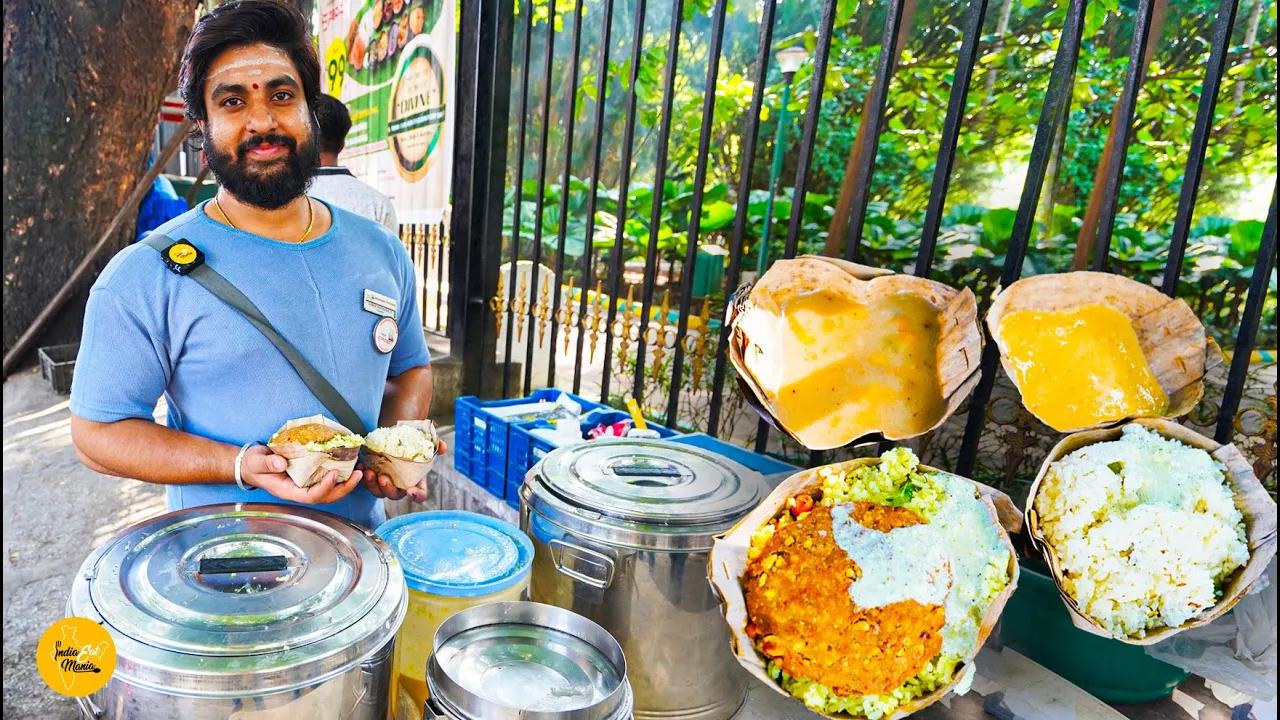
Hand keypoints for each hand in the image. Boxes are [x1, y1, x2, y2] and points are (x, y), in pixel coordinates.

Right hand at [239, 445, 362, 503]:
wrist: (252, 464)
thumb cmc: (255, 464)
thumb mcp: (257, 462)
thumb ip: (268, 463)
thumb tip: (281, 463)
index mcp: (289, 491)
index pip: (311, 496)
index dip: (325, 487)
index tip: (335, 474)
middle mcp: (300, 491)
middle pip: (326, 497)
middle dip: (344, 488)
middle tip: (358, 474)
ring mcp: (306, 485)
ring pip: (330, 491)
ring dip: (347, 483)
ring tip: (360, 470)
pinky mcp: (310, 476)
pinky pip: (328, 479)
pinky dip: (341, 475)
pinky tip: (351, 465)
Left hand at [358, 439, 446, 502]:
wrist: (396, 437)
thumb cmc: (413, 444)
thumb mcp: (426, 443)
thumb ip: (435, 445)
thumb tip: (442, 447)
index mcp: (416, 482)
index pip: (420, 495)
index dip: (416, 496)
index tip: (411, 491)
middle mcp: (400, 486)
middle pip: (394, 495)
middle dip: (388, 489)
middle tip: (383, 478)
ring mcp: (385, 483)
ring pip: (378, 491)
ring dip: (372, 484)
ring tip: (368, 472)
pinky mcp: (372, 478)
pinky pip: (365, 482)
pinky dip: (361, 476)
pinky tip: (359, 466)